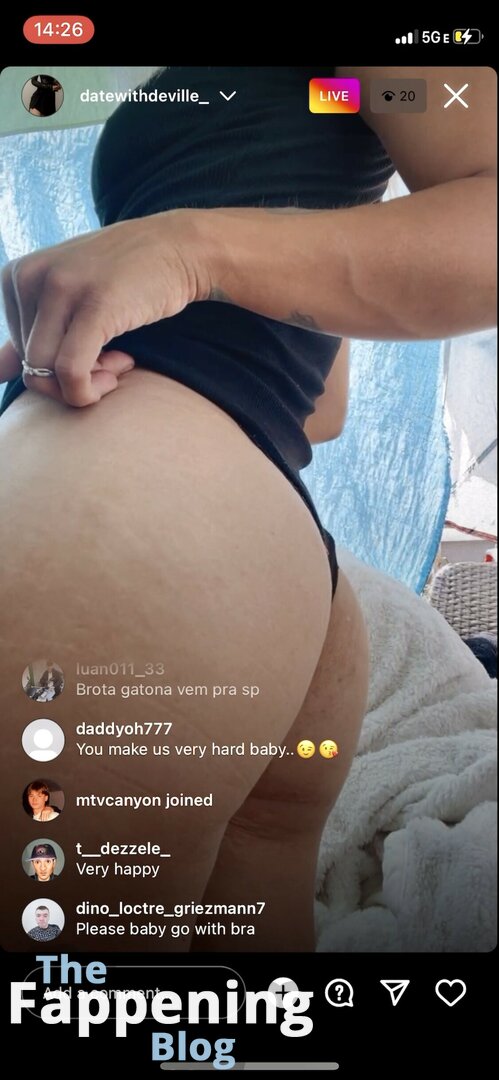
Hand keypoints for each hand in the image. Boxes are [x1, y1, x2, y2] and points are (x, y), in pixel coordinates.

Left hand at [1, 210, 206, 405]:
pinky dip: (89, 391)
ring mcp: (61, 288)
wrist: (177, 248)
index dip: (56, 368)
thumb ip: (29, 333)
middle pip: (30, 366)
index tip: (90, 354)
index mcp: (16, 276)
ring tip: (118, 362)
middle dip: (72, 378)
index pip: (16, 354)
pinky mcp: (93, 306)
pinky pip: (71, 373)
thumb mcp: (68, 296)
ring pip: (46, 373)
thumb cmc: (124, 277)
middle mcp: (30, 277)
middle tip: (112, 359)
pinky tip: (122, 368)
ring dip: (86, 384)